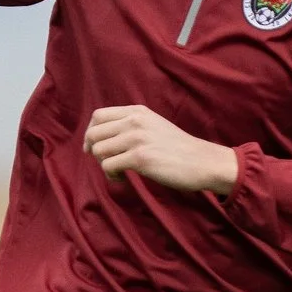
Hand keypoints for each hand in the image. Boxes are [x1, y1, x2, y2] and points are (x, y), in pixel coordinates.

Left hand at [83, 105, 238, 193]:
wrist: (201, 161)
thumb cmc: (177, 148)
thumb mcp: (154, 125)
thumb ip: (132, 125)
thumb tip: (105, 136)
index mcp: (137, 112)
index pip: (98, 115)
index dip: (91, 133)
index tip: (93, 147)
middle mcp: (134, 121)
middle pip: (94, 133)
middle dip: (93, 151)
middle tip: (105, 163)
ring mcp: (136, 138)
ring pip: (98, 150)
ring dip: (103, 165)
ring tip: (118, 171)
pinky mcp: (140, 158)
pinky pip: (108, 166)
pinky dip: (112, 176)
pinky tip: (123, 178)